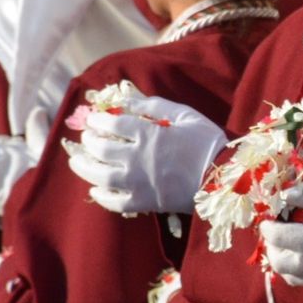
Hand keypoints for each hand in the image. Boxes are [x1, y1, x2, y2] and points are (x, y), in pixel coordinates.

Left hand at [67, 95, 224, 214]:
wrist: (225, 178)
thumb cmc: (207, 143)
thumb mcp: (185, 115)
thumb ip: (153, 105)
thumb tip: (126, 99)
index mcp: (148, 134)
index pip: (111, 124)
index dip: (97, 120)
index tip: (93, 118)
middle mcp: (137, 158)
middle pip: (99, 148)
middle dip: (88, 140)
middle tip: (87, 138)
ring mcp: (139, 183)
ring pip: (99, 175)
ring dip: (83, 167)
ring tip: (77, 162)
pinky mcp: (145, 202)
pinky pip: (114, 202)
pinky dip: (101, 195)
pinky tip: (96, 188)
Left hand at [258, 177, 302, 287]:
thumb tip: (285, 196)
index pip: (278, 237)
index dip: (267, 227)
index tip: (266, 218)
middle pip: (279, 262)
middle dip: (271, 246)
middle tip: (272, 232)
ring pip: (289, 275)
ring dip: (281, 260)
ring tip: (284, 245)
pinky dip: (295, 269)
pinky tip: (301, 255)